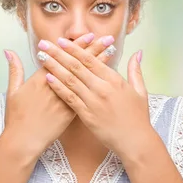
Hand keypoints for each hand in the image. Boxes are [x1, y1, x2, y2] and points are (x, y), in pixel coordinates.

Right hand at [2, 33, 115, 157]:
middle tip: (107, 38)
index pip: (63, 57)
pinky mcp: (71, 112)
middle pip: (78, 64)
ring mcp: (65, 99)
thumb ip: (15, 69)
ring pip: (85, 78)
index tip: (89, 35)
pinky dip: (97, 85)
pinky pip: (87, 96)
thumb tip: (8, 51)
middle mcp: (56, 86)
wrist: (23, 140)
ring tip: (111, 52)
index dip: (77, 46)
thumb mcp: (12, 91)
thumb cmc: (16, 116)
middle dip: (93, 50)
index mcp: (42, 79)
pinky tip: (108, 77)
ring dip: (99, 64)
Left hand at [36, 36, 151, 155]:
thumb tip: (138, 52)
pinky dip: (58, 87)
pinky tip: (48, 78)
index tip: (62, 41)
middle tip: (44, 44)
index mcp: (115, 80)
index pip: (90, 60)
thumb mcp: (140, 91)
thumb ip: (135, 70)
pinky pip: (69, 98)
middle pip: (76, 67)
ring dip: (54, 67)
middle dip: (58, 54)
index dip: (74, 49)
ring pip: (70, 80)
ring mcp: (93, 102)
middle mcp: (102, 88)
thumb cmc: (138, 117)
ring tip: (42, 58)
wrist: (135, 141)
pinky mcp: (87, 115)